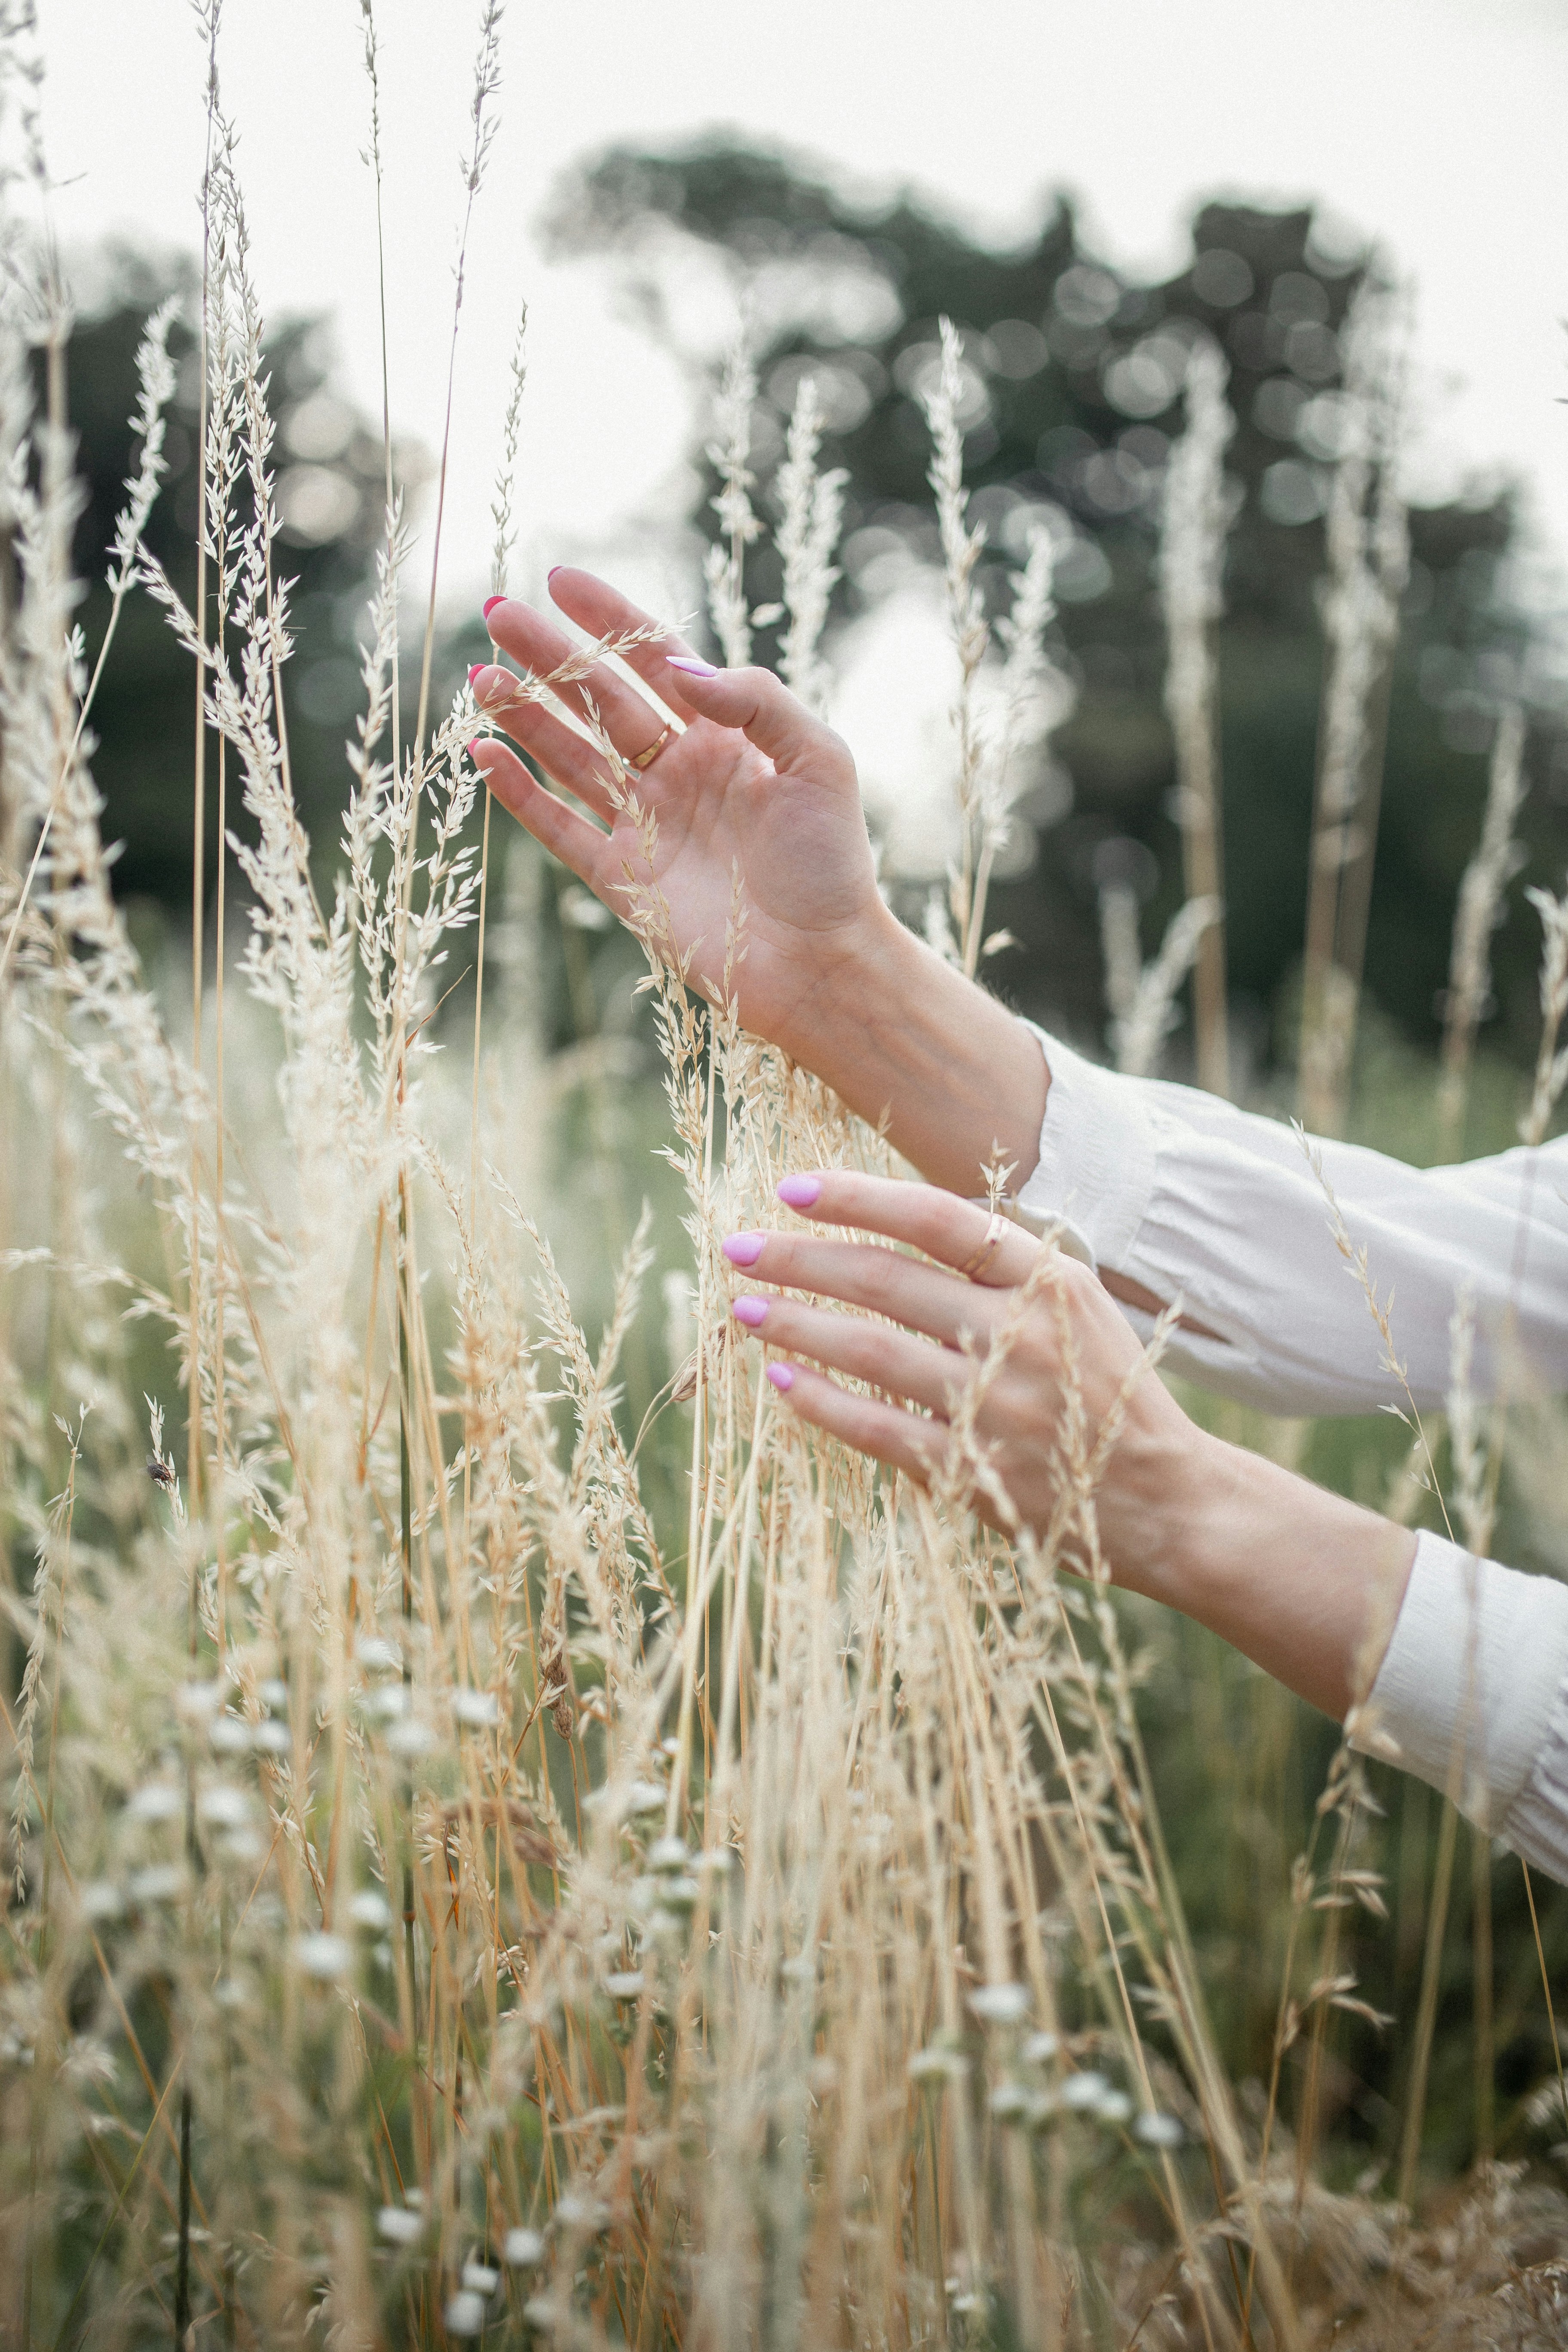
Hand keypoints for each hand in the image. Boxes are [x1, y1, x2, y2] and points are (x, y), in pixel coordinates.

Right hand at [470, 569, 887, 1060]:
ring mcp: (643, 824)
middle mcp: (675, 771)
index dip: (609, 619)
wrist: (820, 962)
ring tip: (481, 679)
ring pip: (570, 755)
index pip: (655, 659)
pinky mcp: (620, 879)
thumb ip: (758, 700)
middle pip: (599, 700)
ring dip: (524, 715)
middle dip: (548, 658)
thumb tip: (682, 665)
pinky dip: (520, 793)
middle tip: (498, 616)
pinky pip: (558, 826)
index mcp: (723, 735)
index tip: (560, 579)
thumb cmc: (831, 862)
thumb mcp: (817, 759)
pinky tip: (486, 754)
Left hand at [720, 1168, 1193, 1576]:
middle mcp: (1020, 1334)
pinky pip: (877, 1428)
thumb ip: (1001, 1263)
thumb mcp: (1076, 1303)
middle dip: (801, 1259)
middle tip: (740, 1247)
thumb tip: (894, 1220)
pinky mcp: (973, 1470)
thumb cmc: (1106, 1390)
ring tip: (743, 1308)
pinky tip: (780, 1381)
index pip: (937, 1219)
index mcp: (1047, 1279)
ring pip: (871, 1351)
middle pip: (886, 1280)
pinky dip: (822, 1403)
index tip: (792, 1188)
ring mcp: (994, 1405)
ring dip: (798, 1326)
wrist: (1168, 1500)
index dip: (859, 1197)